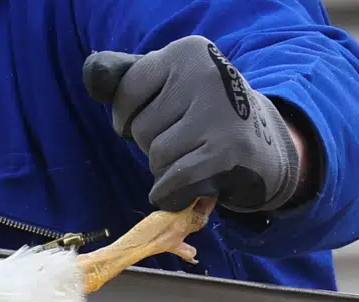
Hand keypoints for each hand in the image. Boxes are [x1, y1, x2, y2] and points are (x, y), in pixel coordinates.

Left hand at [83, 36, 303, 213]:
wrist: (266, 146)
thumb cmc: (204, 114)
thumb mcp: (168, 83)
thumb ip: (125, 77)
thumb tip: (92, 73)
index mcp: (187, 51)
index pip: (125, 94)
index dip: (129, 118)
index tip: (159, 117)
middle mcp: (206, 74)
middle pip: (140, 129)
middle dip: (155, 143)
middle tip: (190, 138)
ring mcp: (220, 112)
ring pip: (155, 157)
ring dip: (167, 168)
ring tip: (197, 155)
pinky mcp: (227, 152)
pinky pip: (170, 183)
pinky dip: (172, 193)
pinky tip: (193, 184)